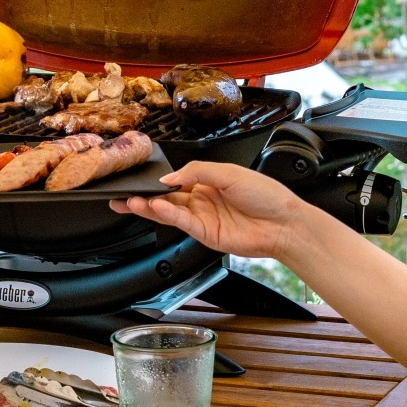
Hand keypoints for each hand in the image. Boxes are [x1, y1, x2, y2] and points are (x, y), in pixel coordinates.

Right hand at [113, 162, 311, 259]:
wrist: (284, 223)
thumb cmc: (266, 195)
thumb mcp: (229, 172)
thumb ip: (197, 172)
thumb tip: (169, 177)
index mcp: (208, 182)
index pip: (176, 180)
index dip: (158, 180)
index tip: (140, 178)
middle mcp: (203, 200)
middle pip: (167, 198)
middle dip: (144, 197)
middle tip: (122, 194)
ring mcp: (203, 218)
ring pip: (170, 212)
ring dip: (150, 207)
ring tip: (130, 201)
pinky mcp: (206, 234)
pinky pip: (182, 223)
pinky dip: (167, 215)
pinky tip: (156, 207)